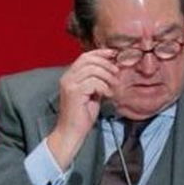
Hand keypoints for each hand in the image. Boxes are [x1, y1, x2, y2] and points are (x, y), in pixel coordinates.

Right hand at [48, 48, 120, 169]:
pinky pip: (93, 82)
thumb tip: (112, 68)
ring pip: (92, 69)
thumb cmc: (82, 115)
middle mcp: (67, 78)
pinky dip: (104, 87)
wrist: (72, 132)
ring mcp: (69, 84)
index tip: (114, 54)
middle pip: (88, 59)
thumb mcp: (92, 93)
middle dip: (106, 64)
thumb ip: (98, 80)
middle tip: (116, 73)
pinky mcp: (73, 93)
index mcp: (70, 76)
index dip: (100, 53)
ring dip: (107, 76)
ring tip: (113, 87)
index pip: (85, 56)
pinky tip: (107, 95)